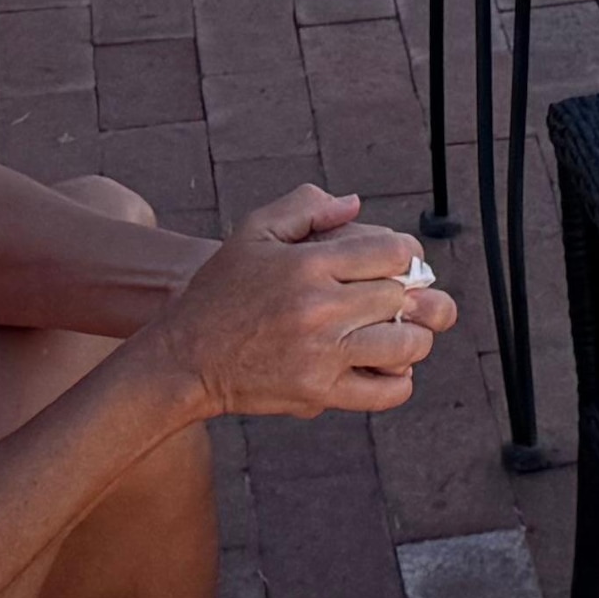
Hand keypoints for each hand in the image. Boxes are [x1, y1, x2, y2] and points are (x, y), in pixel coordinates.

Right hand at [157, 188, 456, 419]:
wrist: (185, 359)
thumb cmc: (220, 291)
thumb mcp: (252, 232)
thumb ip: (305, 207)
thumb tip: (355, 204)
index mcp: (308, 264)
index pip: (393, 252)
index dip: (405, 254)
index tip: (397, 262)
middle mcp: (320, 309)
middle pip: (404, 297)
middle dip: (411, 294)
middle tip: (400, 297)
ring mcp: (322, 355)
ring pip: (407, 345)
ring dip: (413, 336)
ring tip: (398, 331)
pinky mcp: (319, 393)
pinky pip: (386, 391)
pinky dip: (399, 380)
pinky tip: (386, 366)